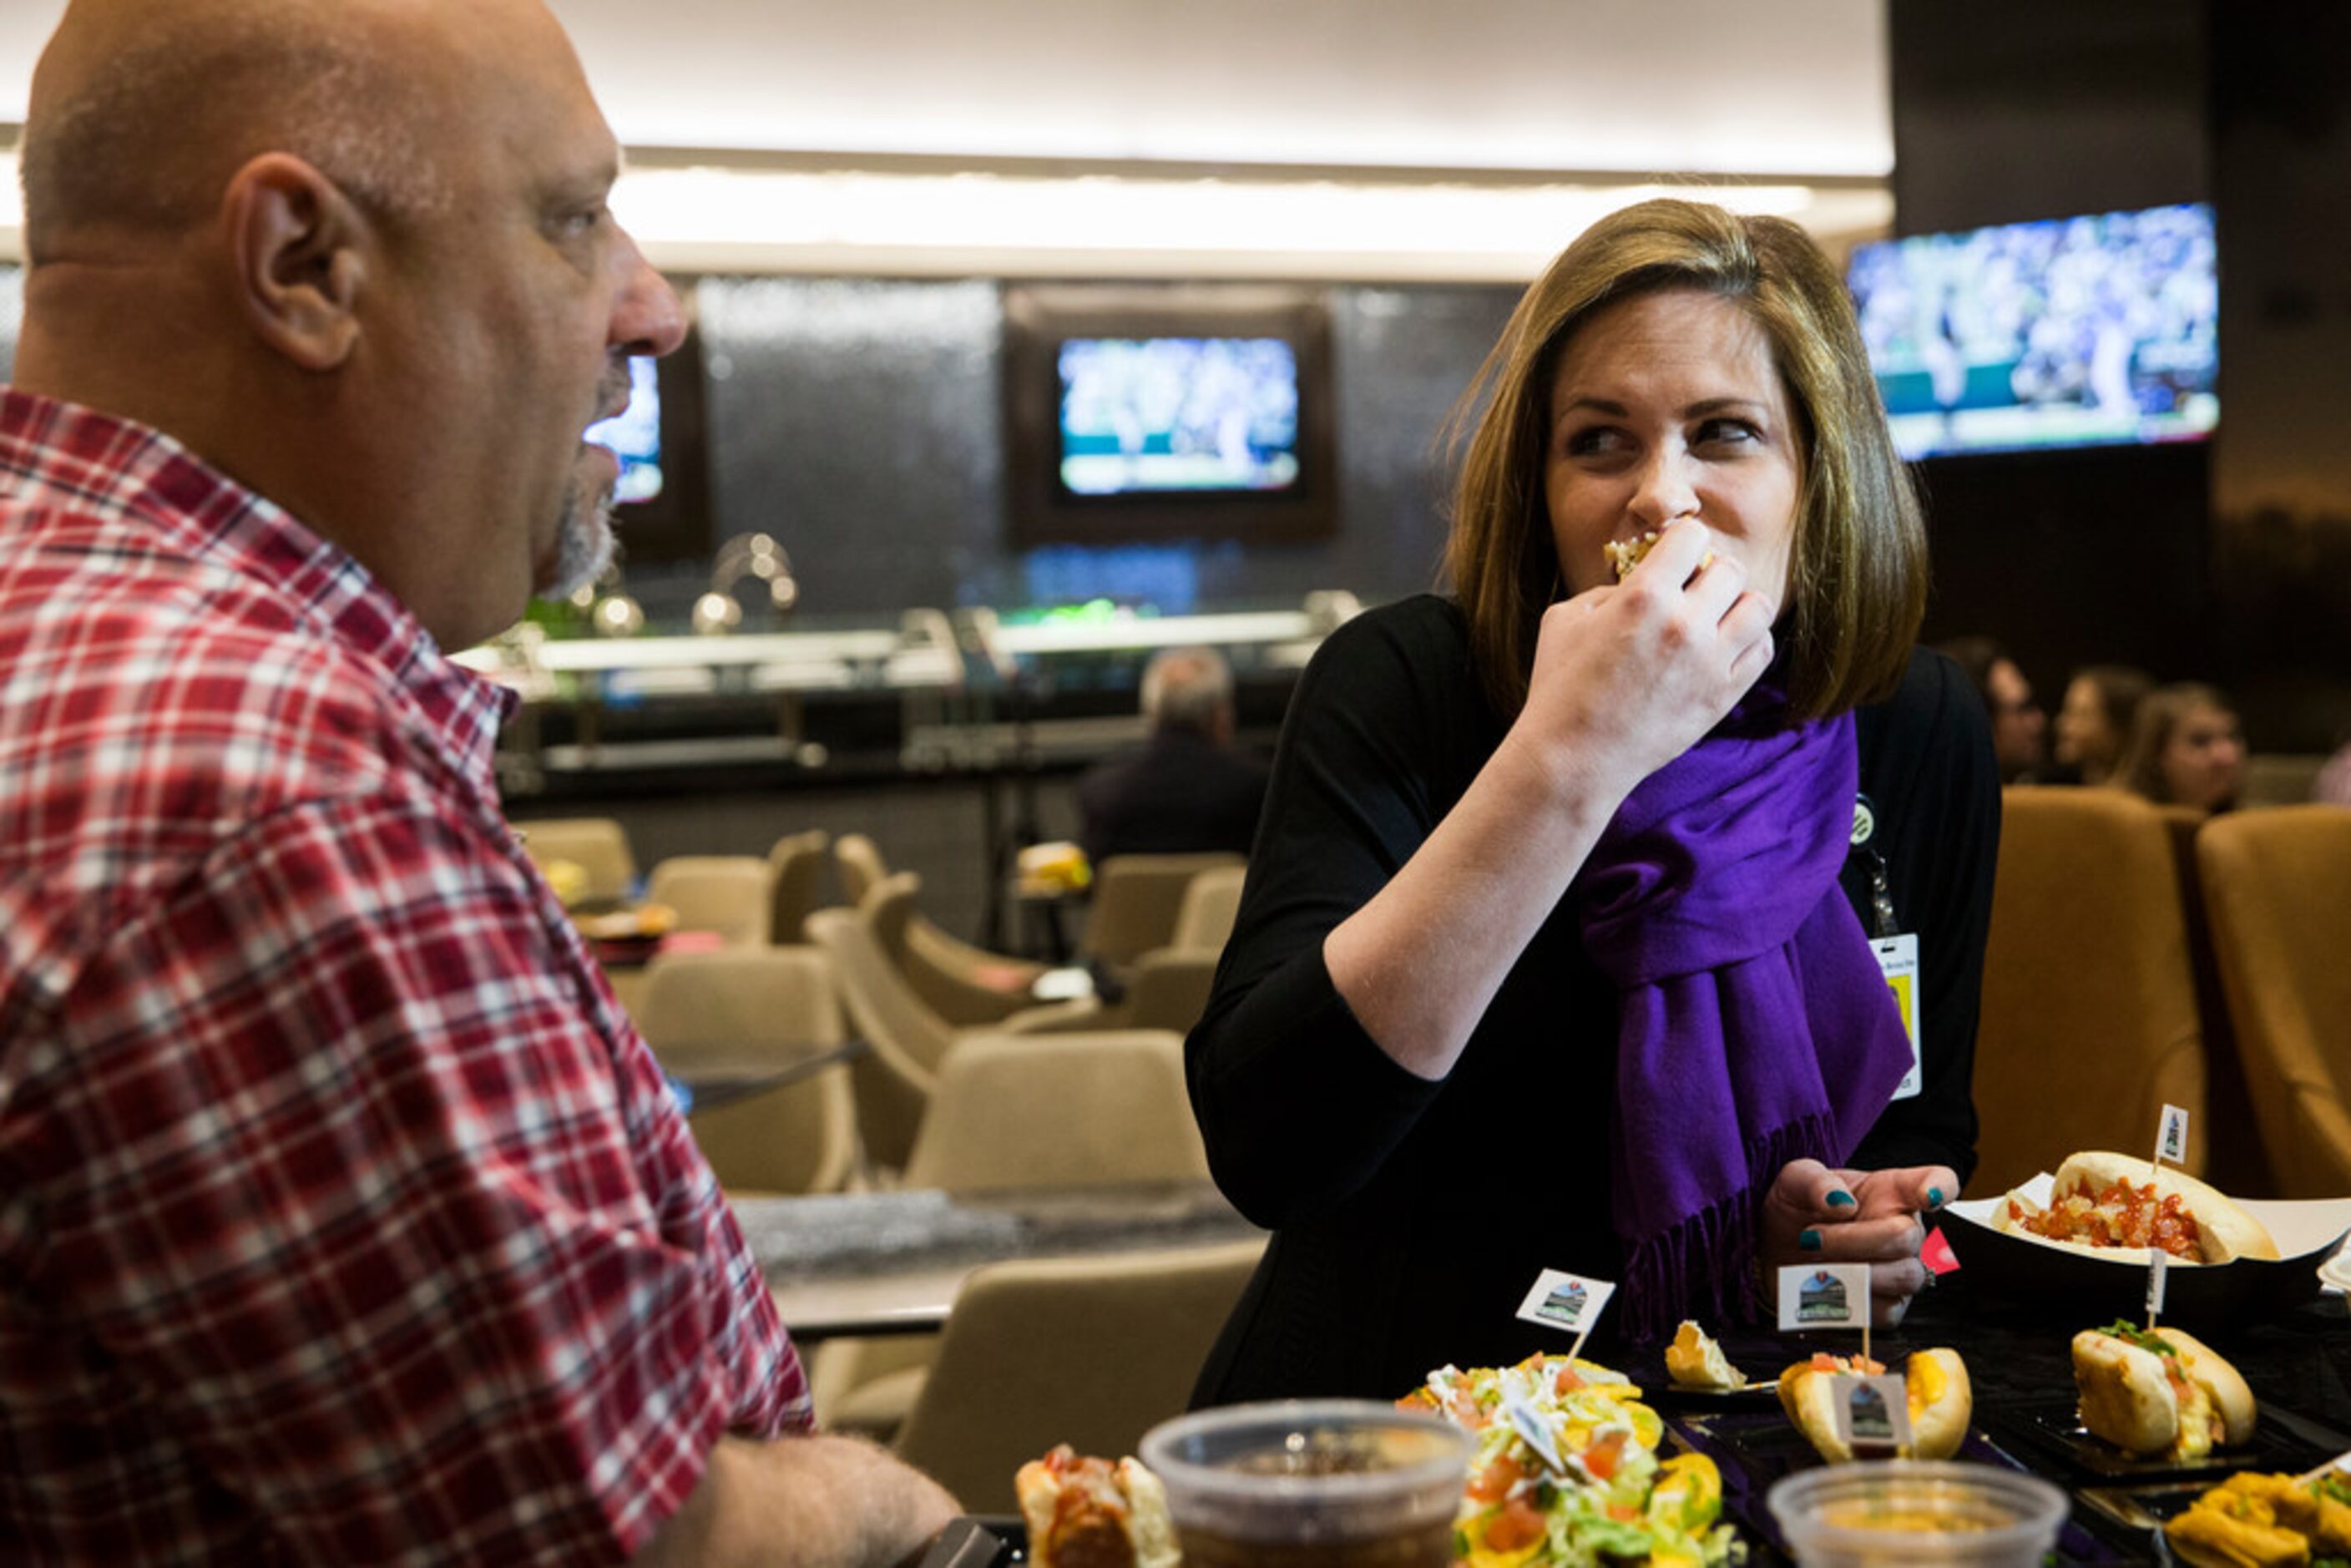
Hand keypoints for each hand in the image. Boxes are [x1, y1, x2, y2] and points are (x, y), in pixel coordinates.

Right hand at [1514, 518, 1776, 796]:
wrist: (1572, 757)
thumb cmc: (1559, 686)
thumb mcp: (1565, 619)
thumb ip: (1609, 589)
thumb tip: (1641, 580)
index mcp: (1642, 597)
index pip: (1692, 537)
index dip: (1682, 543)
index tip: (1672, 558)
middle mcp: (1683, 624)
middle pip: (1731, 569)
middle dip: (1710, 574)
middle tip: (1692, 592)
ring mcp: (1709, 663)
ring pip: (1759, 606)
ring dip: (1737, 606)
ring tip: (1715, 619)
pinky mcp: (1723, 697)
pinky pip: (1762, 650)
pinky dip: (1748, 641)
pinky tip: (1723, 648)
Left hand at [1759, 1159, 1956, 1326]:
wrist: (1777, 1251)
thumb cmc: (1797, 1210)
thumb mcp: (1795, 1181)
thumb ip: (1814, 1181)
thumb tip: (1840, 1202)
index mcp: (1892, 1191)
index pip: (1937, 1182)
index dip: (1939, 1188)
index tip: (1929, 1194)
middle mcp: (1906, 1229)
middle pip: (1906, 1237)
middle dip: (1854, 1240)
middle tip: (1812, 1238)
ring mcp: (1902, 1269)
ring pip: (1903, 1276)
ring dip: (1852, 1271)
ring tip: (1815, 1263)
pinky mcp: (1890, 1306)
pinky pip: (1887, 1312)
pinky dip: (1852, 1301)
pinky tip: (1827, 1287)